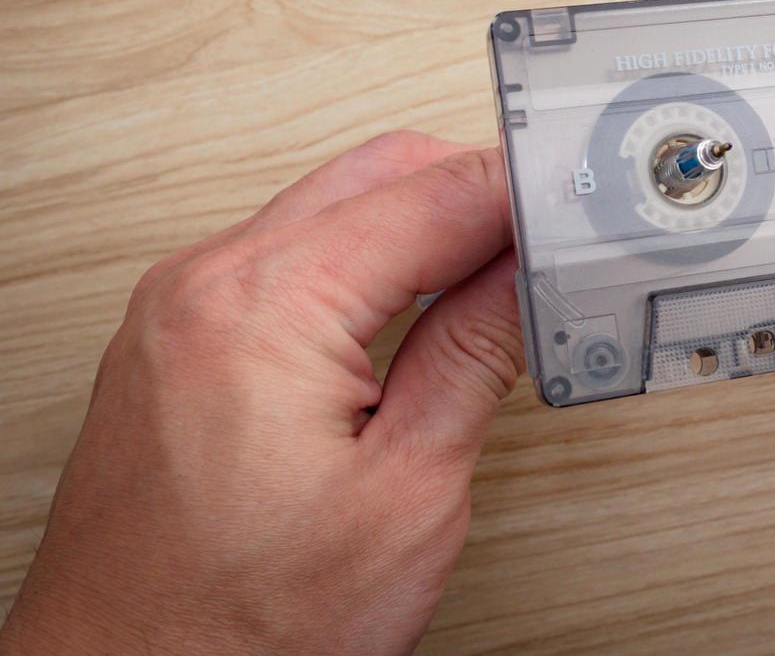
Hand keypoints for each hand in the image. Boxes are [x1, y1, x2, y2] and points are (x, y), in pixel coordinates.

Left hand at [0, 133, 521, 653]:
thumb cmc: (236, 627)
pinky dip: (364, 260)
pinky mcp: (175, 343)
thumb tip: (528, 273)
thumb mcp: (406, 491)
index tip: (589, 204)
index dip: (526, 192)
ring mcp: (179, 310)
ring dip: (424, 225)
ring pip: (333, 207)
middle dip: (479, 195)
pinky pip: (286, 256)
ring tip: (502, 278)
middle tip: (559, 242)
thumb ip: (475, 355)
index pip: (432, 194)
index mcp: (263, 305)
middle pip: (381, 174)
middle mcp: (204, 285)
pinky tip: (416, 303)